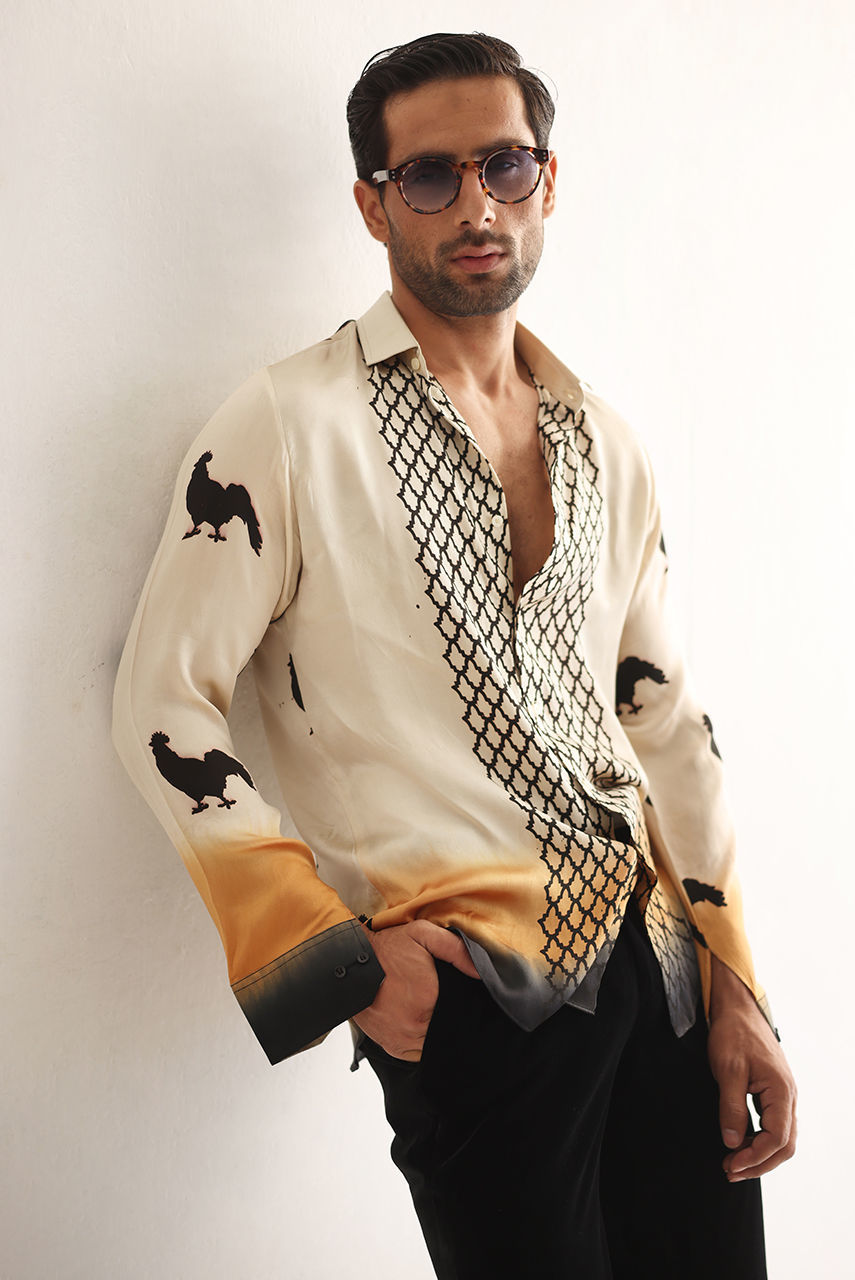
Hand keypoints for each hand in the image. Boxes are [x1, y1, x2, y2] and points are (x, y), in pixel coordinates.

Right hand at [353, 919, 479, 1061]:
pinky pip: (418, 1053)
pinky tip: (421, 1024)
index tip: (458, 995)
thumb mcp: (422, 934)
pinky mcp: (393, 1047)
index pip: (460, 1013)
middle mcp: (416, 1026)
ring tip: (432, 1012)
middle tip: (444, 1002)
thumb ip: (455, 949)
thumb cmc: (386, 949)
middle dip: (451, 1019)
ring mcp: (403, 1040)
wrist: (349, 964)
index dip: (463, 1005)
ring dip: (437, 1032)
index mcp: (428, 1000)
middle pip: (448, 1030)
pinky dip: (422, 1042)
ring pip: (434, 1045)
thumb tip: (481, 971)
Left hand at [706, 955, 797, 1180]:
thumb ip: (731, 1107)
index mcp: (782, 1091)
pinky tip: (740, 1143)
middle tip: (729, 1170)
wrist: (737, 1008)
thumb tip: (733, 1143)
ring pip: (781, 1137)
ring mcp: (783, 1094)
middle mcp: (788, 1096)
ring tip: (732, 1162)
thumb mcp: (727, 1069)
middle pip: (784, 1145)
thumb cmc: (733, 1034)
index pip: (777, 1139)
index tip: (730, 1164)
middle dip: (759, 1163)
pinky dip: (759, 1140)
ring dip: (759, 1154)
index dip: (754, 1157)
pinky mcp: (773, 1091)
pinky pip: (774, 1124)